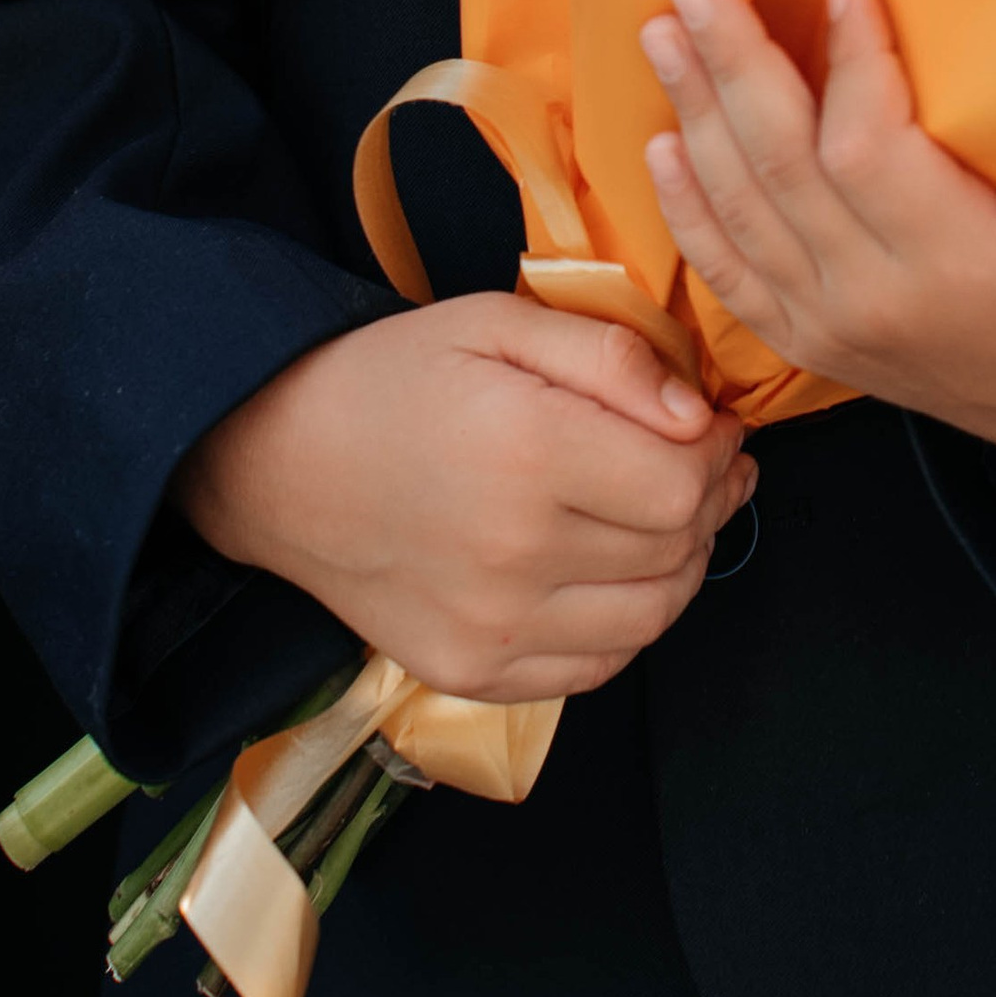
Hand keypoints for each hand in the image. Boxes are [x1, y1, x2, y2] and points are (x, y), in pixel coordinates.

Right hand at [176, 297, 753, 702]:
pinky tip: (615, 572)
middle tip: (702, 462)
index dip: (718, 452)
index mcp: (526, 452)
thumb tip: (697, 416)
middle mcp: (513, 555)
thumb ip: (610, 359)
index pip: (681, 483)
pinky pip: (595, 667)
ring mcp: (490, 628)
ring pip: (651, 618)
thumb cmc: (392, 378)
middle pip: (675, 549)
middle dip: (710, 500)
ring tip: (670, 517)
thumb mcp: (498, 324)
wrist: (278, 463)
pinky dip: (627, 623)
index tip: (711, 425)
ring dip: (682, 565)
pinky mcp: (470, 672)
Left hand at [640, 0, 995, 458]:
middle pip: (780, 167)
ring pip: (740, 209)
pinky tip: (658, 144)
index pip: (871, 152)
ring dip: (693, 114)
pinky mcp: (803, 340)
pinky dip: (686, 209)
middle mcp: (872, 297)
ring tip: (661, 33)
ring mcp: (826, 323)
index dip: (853, 67)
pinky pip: (726, 273)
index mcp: (953, 265)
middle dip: (733, 65)